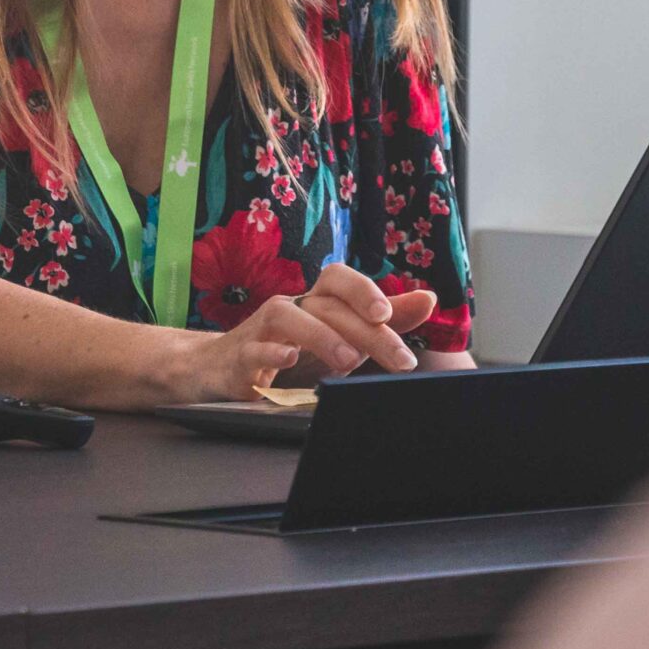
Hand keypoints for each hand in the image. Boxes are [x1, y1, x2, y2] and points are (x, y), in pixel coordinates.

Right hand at [166, 265, 439, 401]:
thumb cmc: (288, 348)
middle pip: (327, 305)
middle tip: (397, 358)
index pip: (338, 279)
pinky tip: (290, 360)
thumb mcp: (338, 336)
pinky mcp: (239, 357)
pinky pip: (252, 350)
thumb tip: (427, 300)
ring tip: (350, 362)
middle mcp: (289, 306)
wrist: (221, 368)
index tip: (390, 315)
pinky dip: (271, 354)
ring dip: (322, 336)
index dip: (364, 290)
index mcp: (314, 300)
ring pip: (288, 317)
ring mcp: (260, 329)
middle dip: (365, 331)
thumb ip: (379, 320)